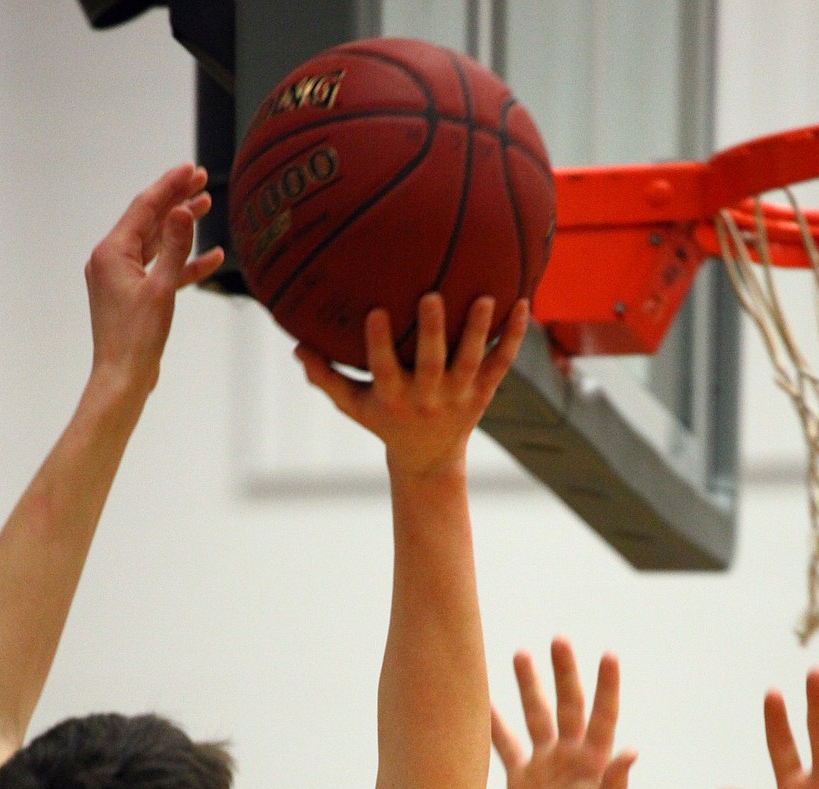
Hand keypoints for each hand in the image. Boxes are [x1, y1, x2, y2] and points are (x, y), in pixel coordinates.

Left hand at [85, 164, 223, 394]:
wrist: (122, 378)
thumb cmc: (137, 340)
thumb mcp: (161, 289)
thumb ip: (173, 248)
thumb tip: (181, 210)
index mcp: (112, 252)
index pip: (144, 207)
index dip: (170, 186)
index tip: (192, 169)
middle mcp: (111, 259)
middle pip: (148, 220)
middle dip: (176, 201)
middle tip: (202, 182)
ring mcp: (120, 276)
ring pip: (155, 243)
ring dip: (181, 228)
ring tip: (205, 208)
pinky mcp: (131, 294)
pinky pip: (158, 269)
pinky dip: (181, 263)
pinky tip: (209, 259)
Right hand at [296, 293, 527, 478]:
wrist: (430, 460)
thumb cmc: (386, 422)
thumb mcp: (353, 405)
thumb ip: (326, 377)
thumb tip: (295, 346)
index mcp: (394, 397)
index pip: (384, 370)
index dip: (379, 344)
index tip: (375, 312)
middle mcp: (428, 397)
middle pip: (431, 364)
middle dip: (432, 333)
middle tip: (431, 297)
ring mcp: (459, 395)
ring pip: (470, 361)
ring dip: (477, 331)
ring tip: (485, 297)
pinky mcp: (484, 393)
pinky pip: (501, 362)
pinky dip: (513, 337)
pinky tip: (523, 304)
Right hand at [491, 640, 634, 788]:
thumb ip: (616, 784)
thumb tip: (631, 750)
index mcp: (595, 762)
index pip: (602, 715)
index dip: (606, 686)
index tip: (608, 654)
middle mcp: (571, 756)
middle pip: (567, 705)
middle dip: (564, 672)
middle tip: (558, 640)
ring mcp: (545, 764)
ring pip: (536, 716)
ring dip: (529, 686)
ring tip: (520, 654)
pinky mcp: (520, 778)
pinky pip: (505, 745)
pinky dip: (494, 725)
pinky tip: (482, 701)